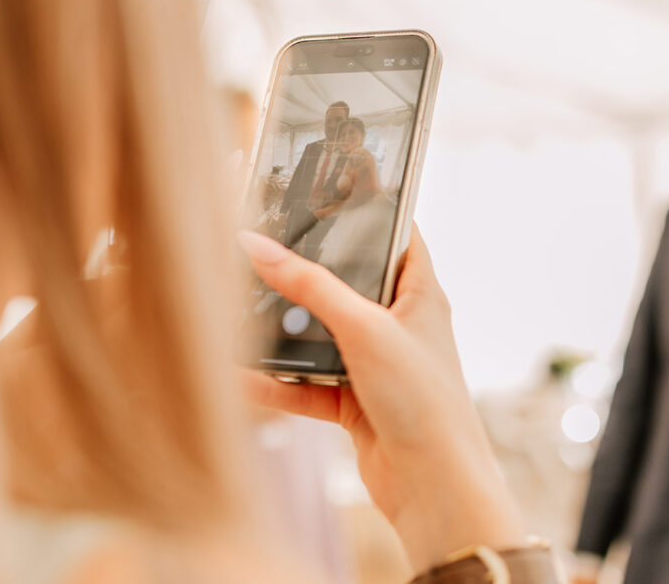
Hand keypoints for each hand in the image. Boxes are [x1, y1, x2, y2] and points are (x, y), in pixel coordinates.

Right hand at [237, 227, 525, 572]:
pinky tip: (238, 376)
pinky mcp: (355, 403)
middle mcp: (401, 323)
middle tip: (258, 247)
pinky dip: (277, 382)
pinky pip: (307, 385)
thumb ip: (311, 287)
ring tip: (235, 310)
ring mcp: (377, 364)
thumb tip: (258, 243)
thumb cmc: (421, 398)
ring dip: (283, 331)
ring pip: (321, 336)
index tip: (326, 183)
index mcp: (421, 293)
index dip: (366, 207)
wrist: (433, 484)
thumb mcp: (364, 329)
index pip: (396, 234)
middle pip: (348, 284)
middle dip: (305, 272)